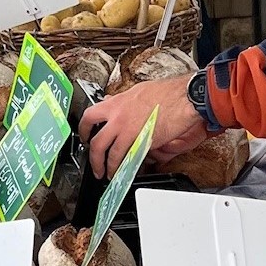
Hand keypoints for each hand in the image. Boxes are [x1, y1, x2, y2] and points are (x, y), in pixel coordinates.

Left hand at [78, 74, 208, 178]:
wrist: (183, 98)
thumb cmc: (164, 92)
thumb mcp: (136, 91)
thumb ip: (121, 100)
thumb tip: (112, 102)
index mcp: (115, 104)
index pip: (89, 117)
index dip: (82, 130)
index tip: (84, 136)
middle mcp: (118, 118)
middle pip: (97, 143)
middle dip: (93, 158)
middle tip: (94, 165)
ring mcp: (130, 132)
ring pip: (112, 155)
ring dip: (109, 167)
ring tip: (109, 173)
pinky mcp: (144, 143)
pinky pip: (130, 158)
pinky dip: (126, 166)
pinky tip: (126, 170)